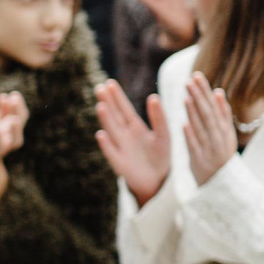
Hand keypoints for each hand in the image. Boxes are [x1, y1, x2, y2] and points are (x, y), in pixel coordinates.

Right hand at [94, 78, 170, 205]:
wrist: (158, 181)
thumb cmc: (160, 157)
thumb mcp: (163, 134)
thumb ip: (159, 117)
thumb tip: (153, 96)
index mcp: (135, 128)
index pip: (124, 109)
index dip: (117, 97)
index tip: (109, 83)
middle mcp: (125, 136)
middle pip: (115, 116)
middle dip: (108, 103)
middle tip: (99, 88)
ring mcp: (121, 148)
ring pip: (112, 131)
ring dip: (106, 119)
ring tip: (101, 106)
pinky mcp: (120, 163)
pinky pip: (112, 152)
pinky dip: (106, 144)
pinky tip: (102, 134)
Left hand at [180, 71, 240, 184]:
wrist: (223, 185)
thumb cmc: (220, 155)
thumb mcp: (225, 134)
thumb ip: (221, 114)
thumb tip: (217, 91)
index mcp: (224, 129)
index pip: (213, 106)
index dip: (204, 91)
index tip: (196, 76)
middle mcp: (218, 138)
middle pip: (208, 114)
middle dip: (199, 97)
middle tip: (189, 80)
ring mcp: (209, 149)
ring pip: (202, 129)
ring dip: (194, 113)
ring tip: (186, 97)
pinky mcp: (200, 161)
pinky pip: (195, 147)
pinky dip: (191, 136)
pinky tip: (184, 125)